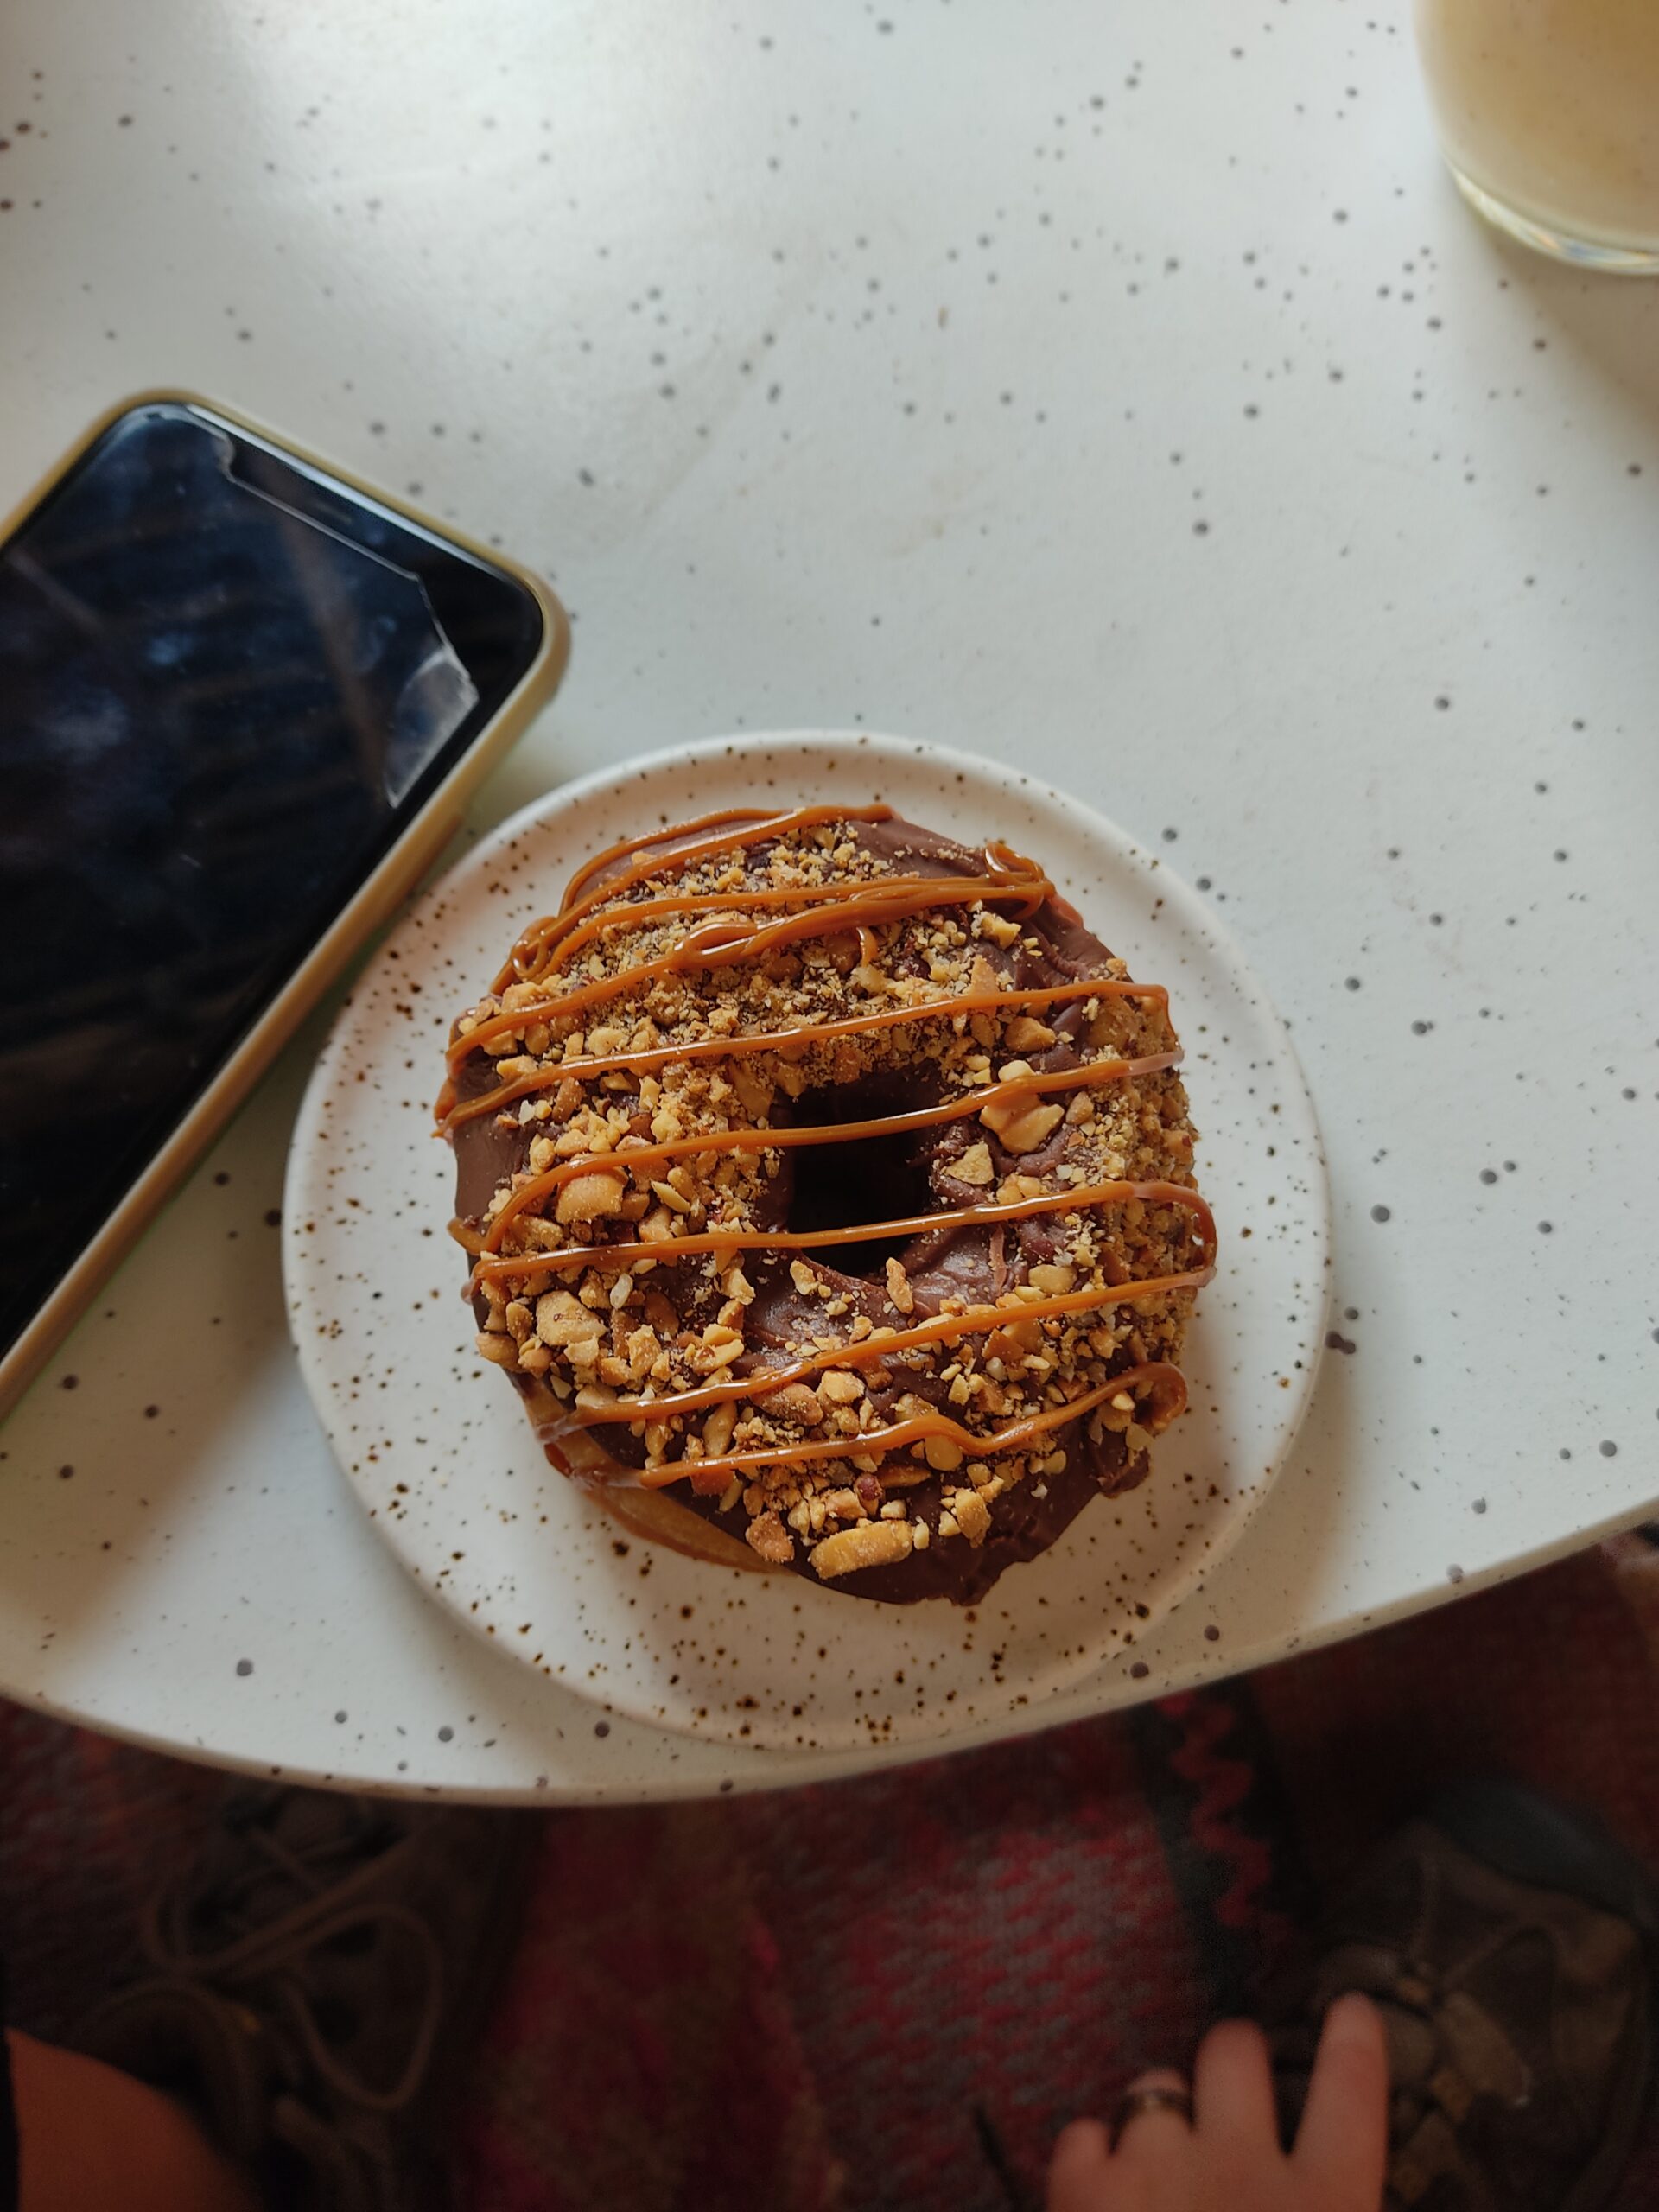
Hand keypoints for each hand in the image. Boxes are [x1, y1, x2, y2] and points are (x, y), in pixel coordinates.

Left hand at [1047, 1994, 1387, 2211]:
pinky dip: (1089, 2158)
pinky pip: (1082, 2136)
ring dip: (1158, 2113)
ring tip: (1156, 2153)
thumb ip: (1328, 2200)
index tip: (1351, 2004)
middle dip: (1231, 2056)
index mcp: (1326, 2205)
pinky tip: (1094, 2183)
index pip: (1352, 2096)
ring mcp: (1159, 2170)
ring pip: (1153, 2088)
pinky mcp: (1085, 2191)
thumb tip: (1322, 2184)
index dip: (1354, 2043)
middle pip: (1234, 2055)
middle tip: (1229, 2079)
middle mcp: (1244, 2166)